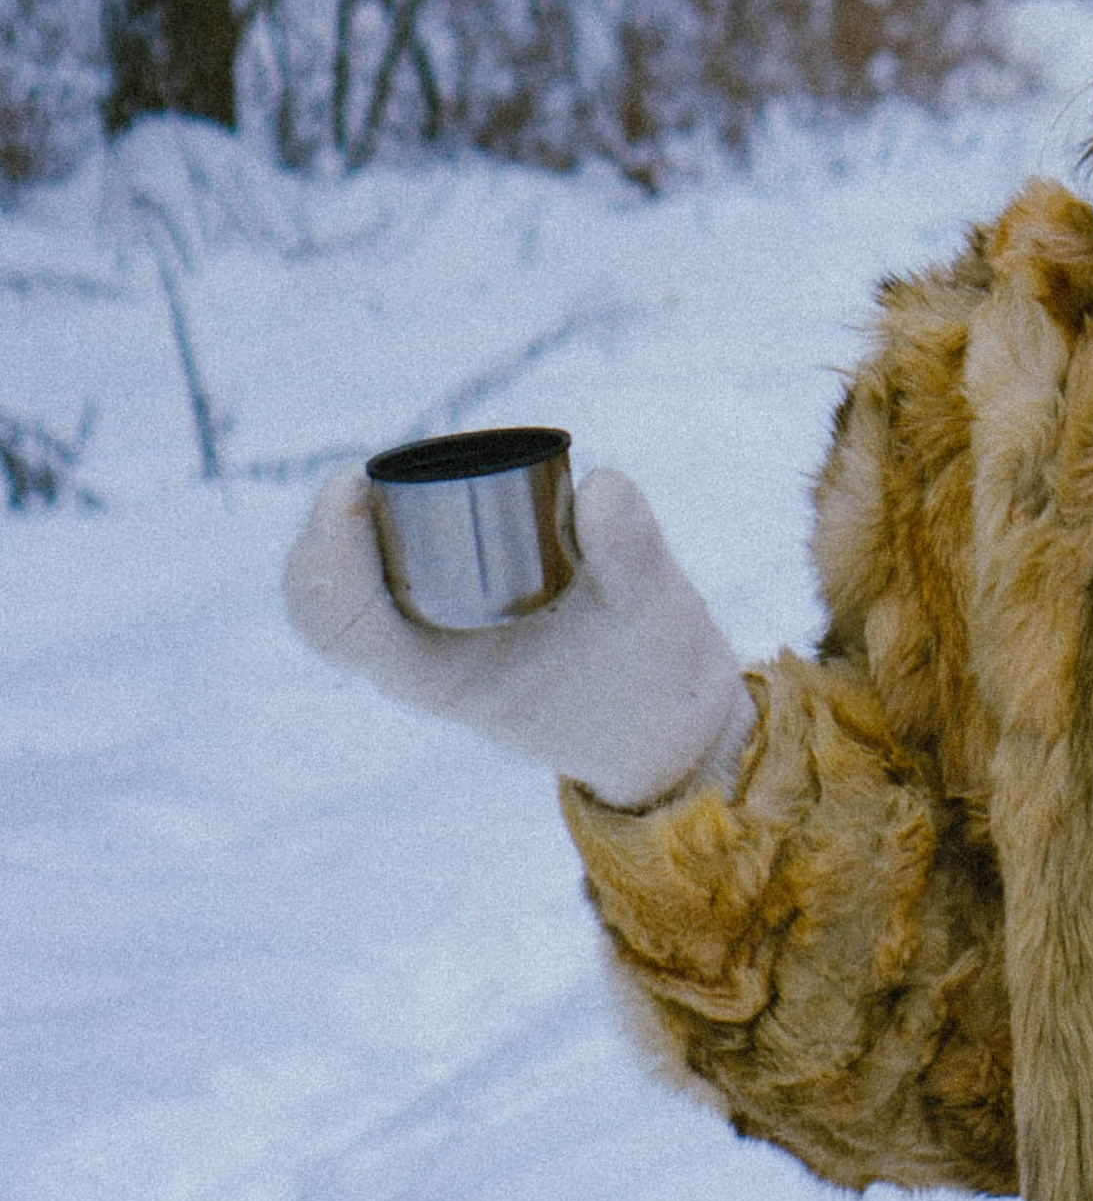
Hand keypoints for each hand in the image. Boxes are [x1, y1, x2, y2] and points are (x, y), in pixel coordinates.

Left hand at [284, 463, 754, 809]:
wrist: (664, 723)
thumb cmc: (653, 681)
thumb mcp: (656, 613)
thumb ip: (632, 552)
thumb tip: (597, 487)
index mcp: (442, 675)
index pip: (346, 622)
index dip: (331, 553)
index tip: (353, 489)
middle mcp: (422, 658)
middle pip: (320, 603)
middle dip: (321, 535)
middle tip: (357, 477)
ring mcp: (432, 638)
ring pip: (342, 590)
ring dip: (342, 531)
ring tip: (372, 478)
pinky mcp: (454, 613)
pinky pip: (380, 577)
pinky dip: (375, 532)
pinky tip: (404, 488)